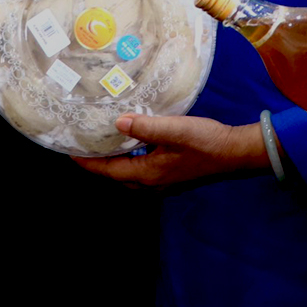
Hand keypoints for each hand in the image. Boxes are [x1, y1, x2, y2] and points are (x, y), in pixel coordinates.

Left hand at [74, 114, 268, 187]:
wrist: (236, 153)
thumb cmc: (206, 142)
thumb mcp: (175, 130)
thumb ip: (146, 127)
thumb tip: (117, 123)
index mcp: (148, 174)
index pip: (109, 171)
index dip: (88, 163)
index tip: (69, 152)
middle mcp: (152, 184)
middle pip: (116, 177)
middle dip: (98, 165)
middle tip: (84, 147)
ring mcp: (164, 183)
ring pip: (130, 177)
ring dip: (115, 164)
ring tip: (104, 145)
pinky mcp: (172, 176)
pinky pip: (142, 173)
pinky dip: (130, 162)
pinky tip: (133, 146)